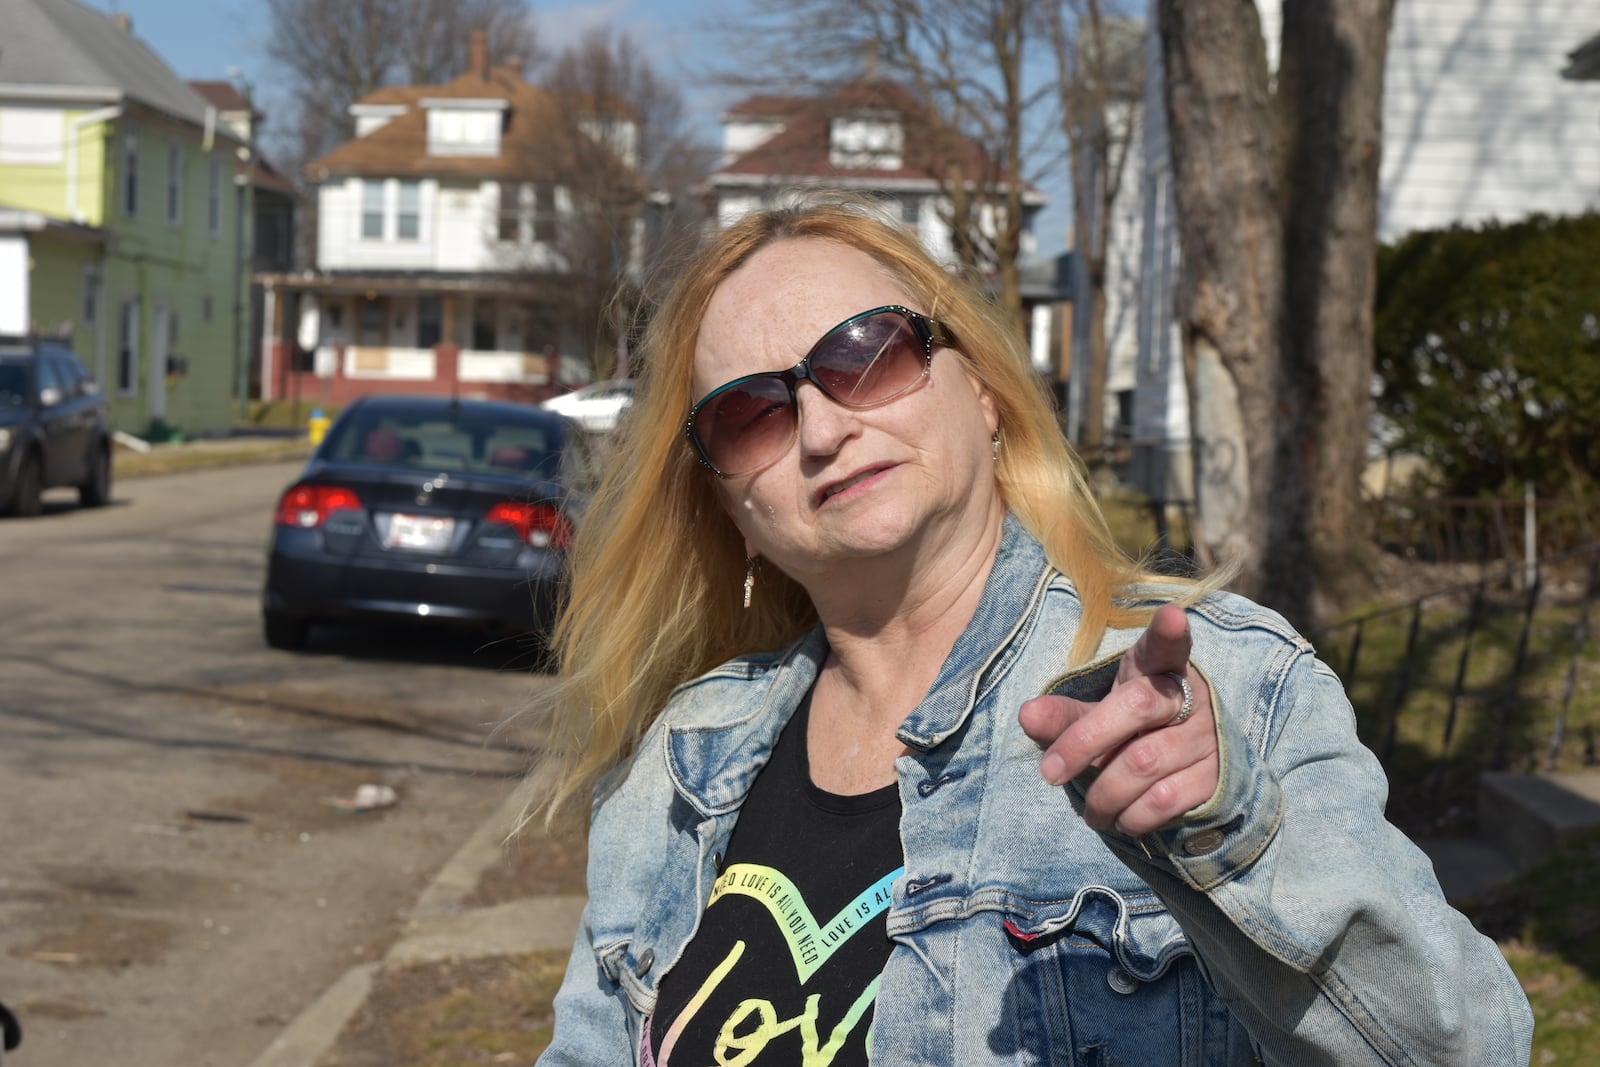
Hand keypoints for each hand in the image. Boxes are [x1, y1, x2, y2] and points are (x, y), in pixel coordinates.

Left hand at [1018, 604, 1218, 836]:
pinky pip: (1165, 800)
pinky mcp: (1218, 777)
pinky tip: (1123, 819)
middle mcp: (1189, 696)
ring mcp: (1208, 736)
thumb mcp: (1098, 715)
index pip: (1165, 645)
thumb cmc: (1131, 732)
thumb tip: (1026, 714)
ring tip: (1090, 810)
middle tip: (1049, 772)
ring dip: (1104, 794)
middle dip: (1083, 742)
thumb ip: (1065, 716)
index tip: (1171, 617)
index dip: (1168, 632)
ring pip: (1144, 762)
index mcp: (1157, 668)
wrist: (1188, 771)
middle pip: (1136, 707)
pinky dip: (1133, 817)